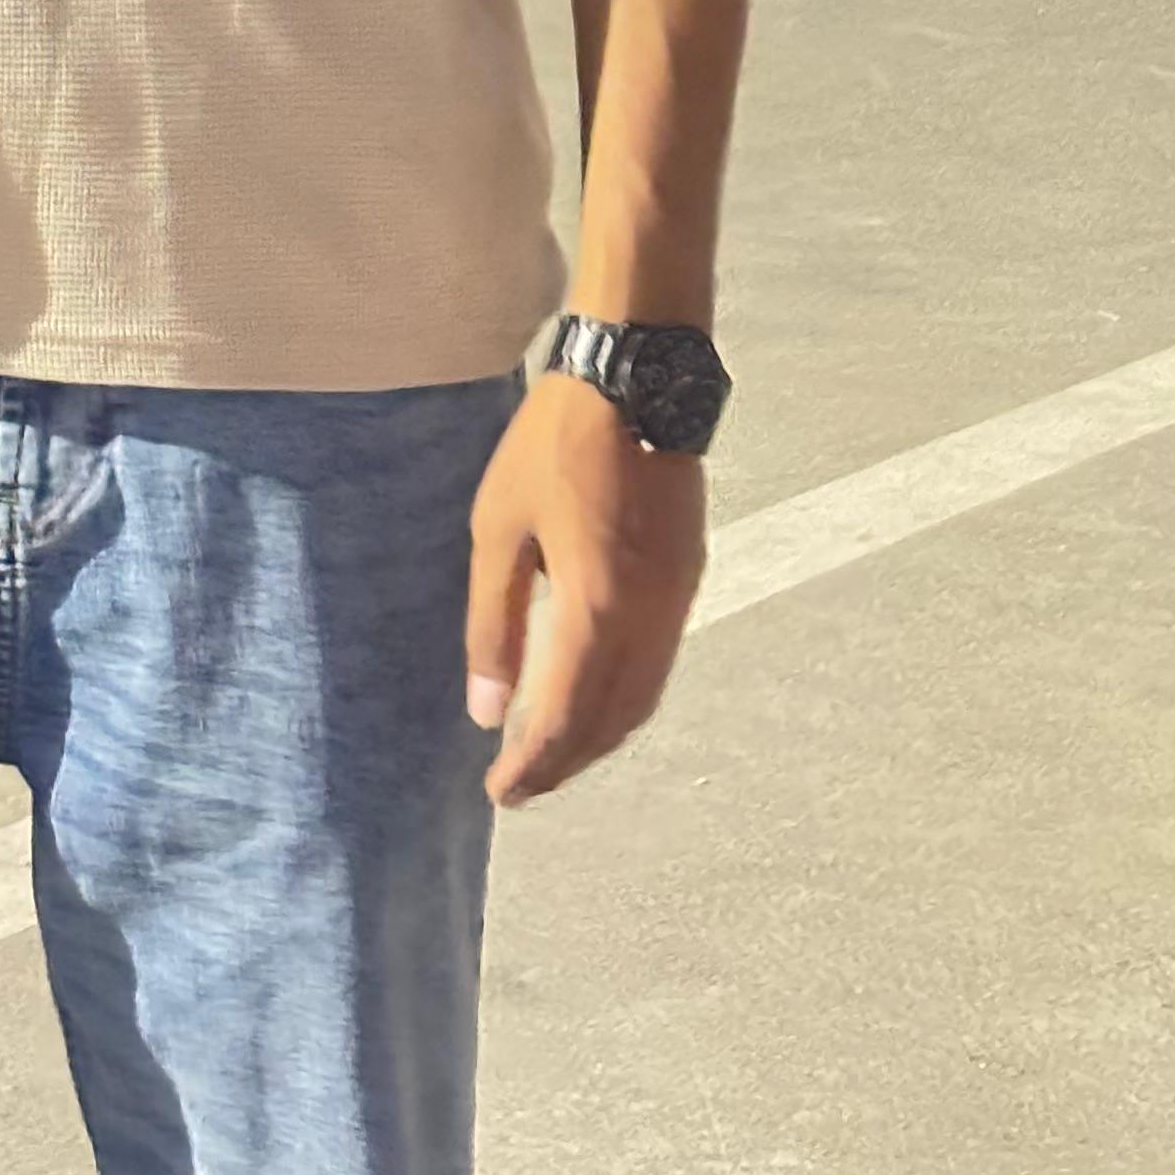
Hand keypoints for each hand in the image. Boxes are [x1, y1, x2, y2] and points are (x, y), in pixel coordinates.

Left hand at [464, 374, 705, 806]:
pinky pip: (658, 666)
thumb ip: (494, 624)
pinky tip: (592, 698)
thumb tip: (486, 711)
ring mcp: (677, 601)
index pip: (565, 717)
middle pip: (611, 722)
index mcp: (596, 606)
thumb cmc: (552, 446)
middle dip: (566, 762)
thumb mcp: (498, 529)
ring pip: (642, 699)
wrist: (637, 382)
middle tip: (521, 783)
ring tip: (551, 752)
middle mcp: (648, 618)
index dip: (532, 765)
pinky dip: (624, 701)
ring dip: (599, 738)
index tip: (500, 793)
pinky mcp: (688, 580)